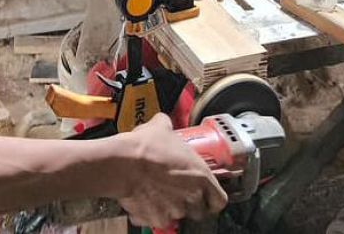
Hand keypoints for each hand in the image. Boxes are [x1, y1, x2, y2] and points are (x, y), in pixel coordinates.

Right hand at [110, 114, 227, 228]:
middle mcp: (192, 197)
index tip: (206, 196)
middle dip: (189, 204)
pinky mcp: (157, 220)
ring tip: (156, 194)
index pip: (219, 200)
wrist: (123, 163)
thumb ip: (169, 127)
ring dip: (169, 208)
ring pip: (177, 216)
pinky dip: (151, 214)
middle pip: (199, 211)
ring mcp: (175, 211)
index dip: (213, 199)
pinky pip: (157, 220)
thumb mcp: (161, 127)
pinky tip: (143, 199)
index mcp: (202, 176)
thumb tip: (163, 123)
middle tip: (176, 192)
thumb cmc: (146, 147)